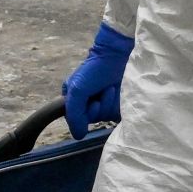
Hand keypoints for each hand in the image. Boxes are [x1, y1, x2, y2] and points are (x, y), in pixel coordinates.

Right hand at [63, 22, 132, 138]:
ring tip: (109, 88)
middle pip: (89, 120)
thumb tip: (79, 136)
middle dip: (95, 107)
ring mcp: (104, 105)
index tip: (88, 101)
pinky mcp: (118, 106)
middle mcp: (88, 104)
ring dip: (106, 103)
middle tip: (99, 92)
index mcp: (74, 99)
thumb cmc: (94, 70)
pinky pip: (115, 115)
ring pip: (103, 118)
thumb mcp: (77, 89)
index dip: (81, 114)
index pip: (74, 119)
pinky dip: (115, 104)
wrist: (117, 56)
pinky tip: (117, 92)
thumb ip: (74, 114)